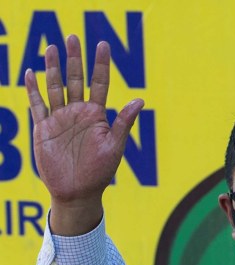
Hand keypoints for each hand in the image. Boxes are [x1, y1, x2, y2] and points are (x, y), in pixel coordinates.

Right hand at [25, 34, 143, 234]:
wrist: (78, 193)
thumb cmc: (100, 173)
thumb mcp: (115, 147)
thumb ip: (124, 123)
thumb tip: (140, 100)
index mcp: (96, 116)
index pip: (99, 84)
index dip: (101, 65)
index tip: (103, 45)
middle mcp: (78, 113)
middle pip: (75, 80)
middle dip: (74, 59)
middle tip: (73, 37)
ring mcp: (60, 119)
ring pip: (55, 87)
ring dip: (52, 68)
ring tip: (51, 47)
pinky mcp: (44, 129)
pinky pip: (38, 105)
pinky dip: (33, 90)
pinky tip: (30, 74)